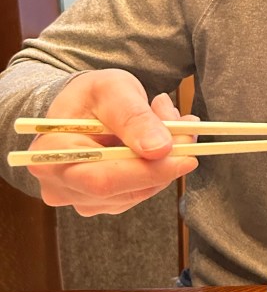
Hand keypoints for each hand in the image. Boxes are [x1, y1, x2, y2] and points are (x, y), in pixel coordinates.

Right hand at [27, 69, 198, 215]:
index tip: (188, 157)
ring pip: (138, 192)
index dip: (149, 171)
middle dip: (164, 162)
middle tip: (188, 129)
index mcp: (52, 155)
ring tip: (169, 121)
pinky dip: (158, 167)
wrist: (82, 107)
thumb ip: (134, 116)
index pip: (103, 179)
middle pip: (123, 190)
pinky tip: (160, 140)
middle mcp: (60, 186)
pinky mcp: (102, 202)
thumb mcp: (113, 89)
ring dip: (165, 161)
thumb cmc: (92, 94)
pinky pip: (140, 191)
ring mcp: (80, 198)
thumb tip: (159, 149)